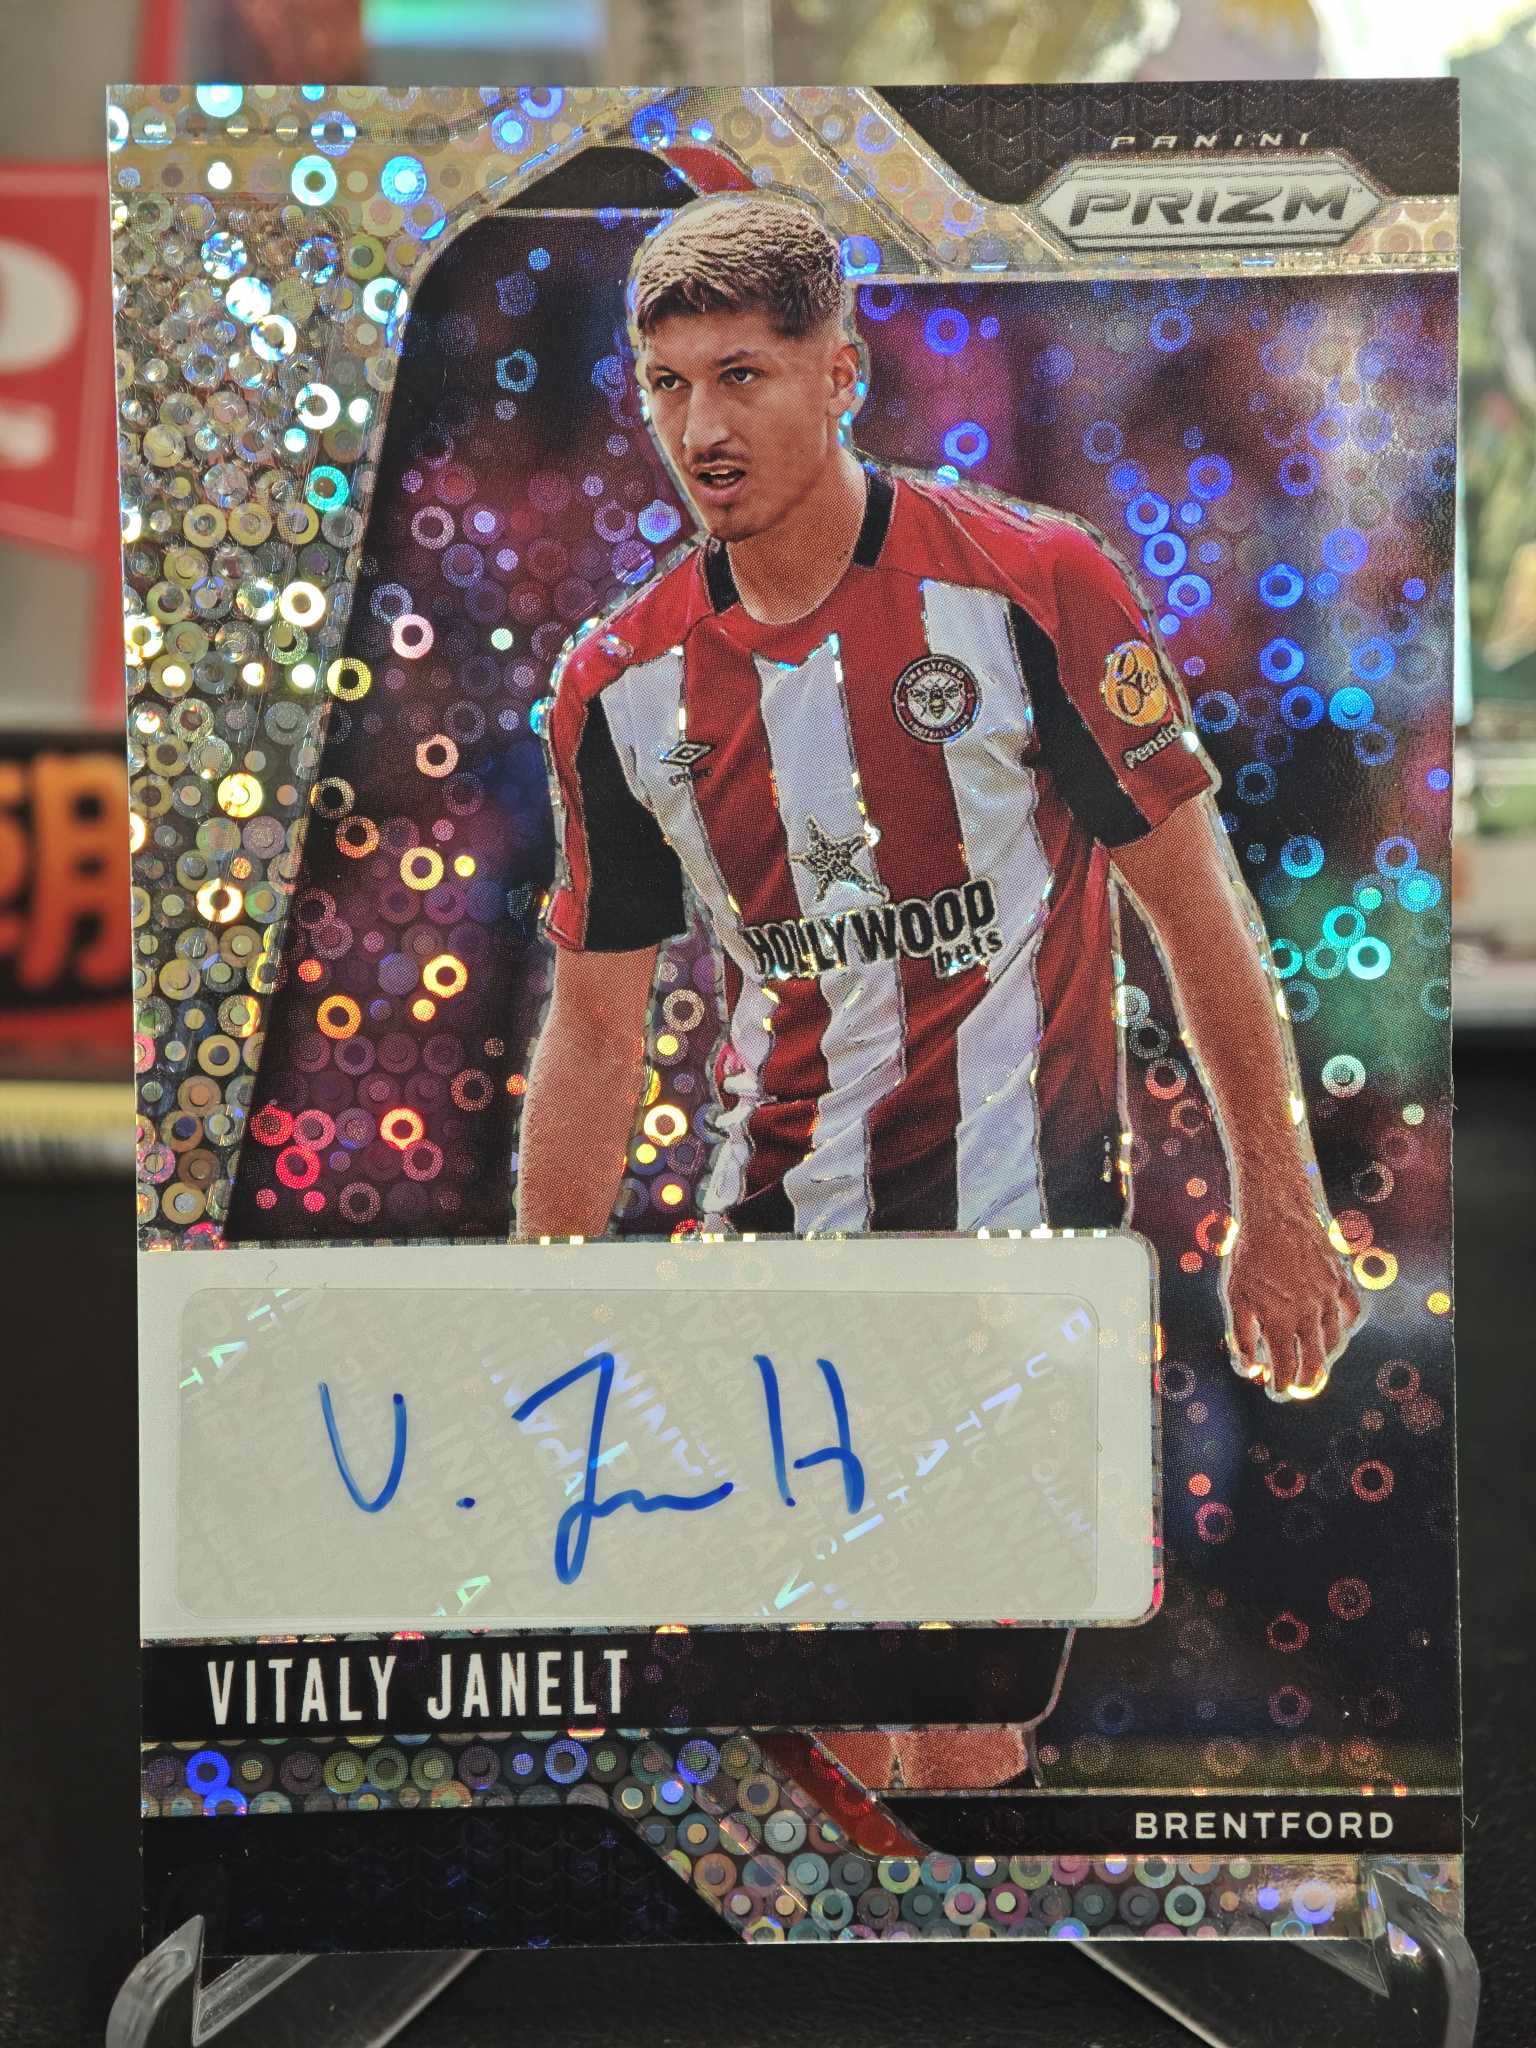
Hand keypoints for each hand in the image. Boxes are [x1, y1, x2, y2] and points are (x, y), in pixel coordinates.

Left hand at [1223, 1198, 1361, 1401]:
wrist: (1276, 1212)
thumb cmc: (1249, 1254)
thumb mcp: (1236, 1295)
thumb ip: (1242, 1336)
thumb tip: (1250, 1370)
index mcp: (1281, 1319)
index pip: (1286, 1367)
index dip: (1282, 1385)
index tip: (1277, 1391)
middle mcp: (1309, 1312)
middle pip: (1316, 1361)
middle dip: (1307, 1381)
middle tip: (1300, 1388)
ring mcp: (1329, 1296)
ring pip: (1335, 1339)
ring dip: (1326, 1356)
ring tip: (1315, 1363)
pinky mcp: (1340, 1279)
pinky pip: (1351, 1311)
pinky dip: (1346, 1327)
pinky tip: (1337, 1332)